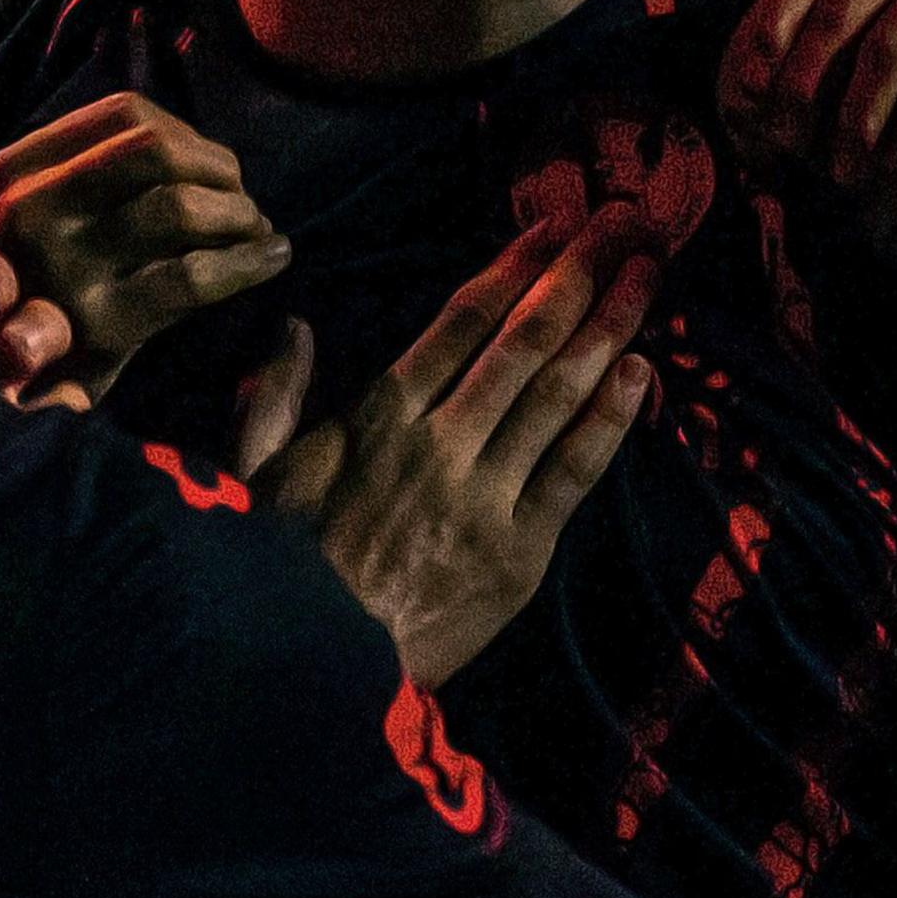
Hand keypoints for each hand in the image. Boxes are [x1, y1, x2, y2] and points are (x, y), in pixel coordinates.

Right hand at [0, 93, 294, 399]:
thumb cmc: (16, 286)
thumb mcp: (20, 210)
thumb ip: (83, 168)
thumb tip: (183, 143)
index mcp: (17, 167)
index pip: (124, 113)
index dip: (185, 134)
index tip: (209, 166)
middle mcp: (33, 207)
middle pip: (157, 150)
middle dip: (216, 168)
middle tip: (241, 198)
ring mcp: (64, 264)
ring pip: (179, 206)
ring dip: (236, 212)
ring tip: (256, 229)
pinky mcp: (102, 322)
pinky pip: (192, 277)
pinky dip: (246, 261)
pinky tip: (272, 258)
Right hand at [236, 209, 658, 684]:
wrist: (311, 677)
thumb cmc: (273, 575)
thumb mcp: (245, 478)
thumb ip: (270, 398)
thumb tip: (292, 326)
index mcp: (376, 418)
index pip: (461, 321)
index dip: (515, 265)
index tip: (554, 222)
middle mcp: (438, 443)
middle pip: (525, 341)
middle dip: (580, 273)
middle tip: (626, 220)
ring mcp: (483, 498)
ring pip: (559, 394)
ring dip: (610, 326)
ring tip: (651, 273)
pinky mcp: (518, 555)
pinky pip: (574, 473)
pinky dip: (611, 420)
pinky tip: (643, 372)